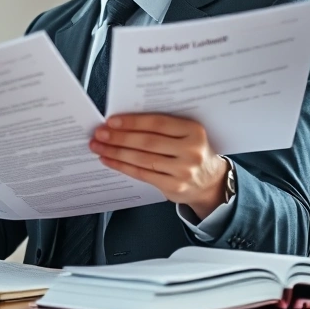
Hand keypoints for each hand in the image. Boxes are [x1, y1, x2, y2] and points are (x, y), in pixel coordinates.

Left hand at [89, 114, 228, 219]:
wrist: (210, 181)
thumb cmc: (191, 151)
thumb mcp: (186, 134)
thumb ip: (162, 127)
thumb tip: (122, 121)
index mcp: (194, 131)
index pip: (157, 123)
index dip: (132, 122)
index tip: (111, 121)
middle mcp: (191, 151)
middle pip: (147, 142)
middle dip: (119, 137)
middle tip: (99, 134)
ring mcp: (183, 171)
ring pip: (142, 159)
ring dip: (116, 152)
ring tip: (99, 147)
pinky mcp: (174, 187)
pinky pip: (142, 174)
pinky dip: (122, 167)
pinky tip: (109, 160)